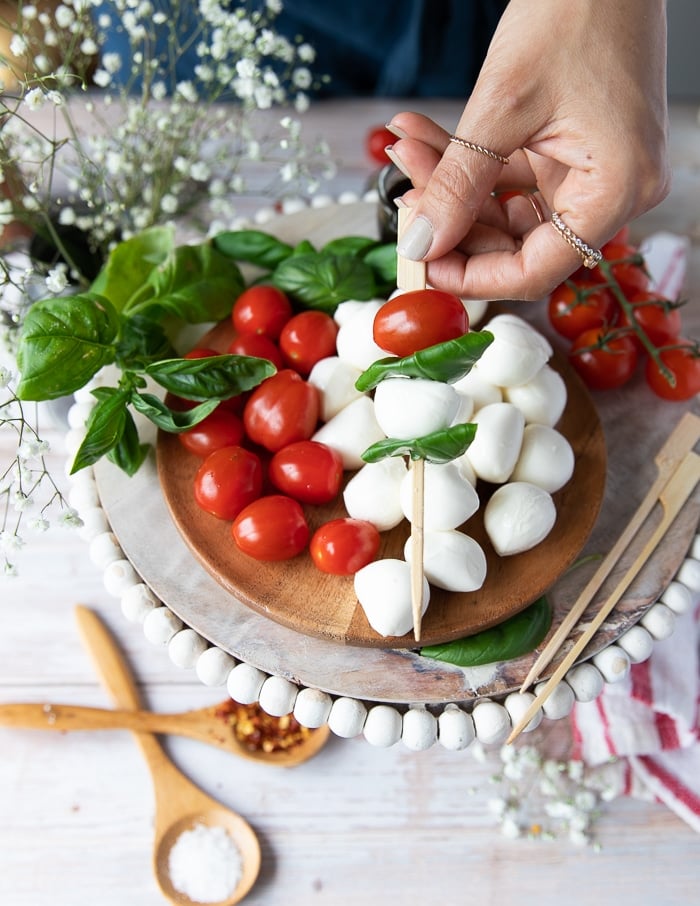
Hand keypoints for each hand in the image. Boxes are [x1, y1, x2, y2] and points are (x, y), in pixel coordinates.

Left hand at [386, 0, 669, 300]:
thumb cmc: (578, 11)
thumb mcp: (503, 106)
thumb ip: (458, 184)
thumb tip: (421, 242)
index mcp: (617, 191)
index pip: (535, 270)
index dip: (472, 275)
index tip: (422, 263)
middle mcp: (613, 191)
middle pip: (518, 243)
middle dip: (452, 220)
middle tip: (405, 199)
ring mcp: (592, 172)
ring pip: (507, 209)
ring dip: (451, 185)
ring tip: (405, 150)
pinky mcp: (573, 152)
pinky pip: (512, 176)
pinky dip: (469, 161)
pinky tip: (424, 139)